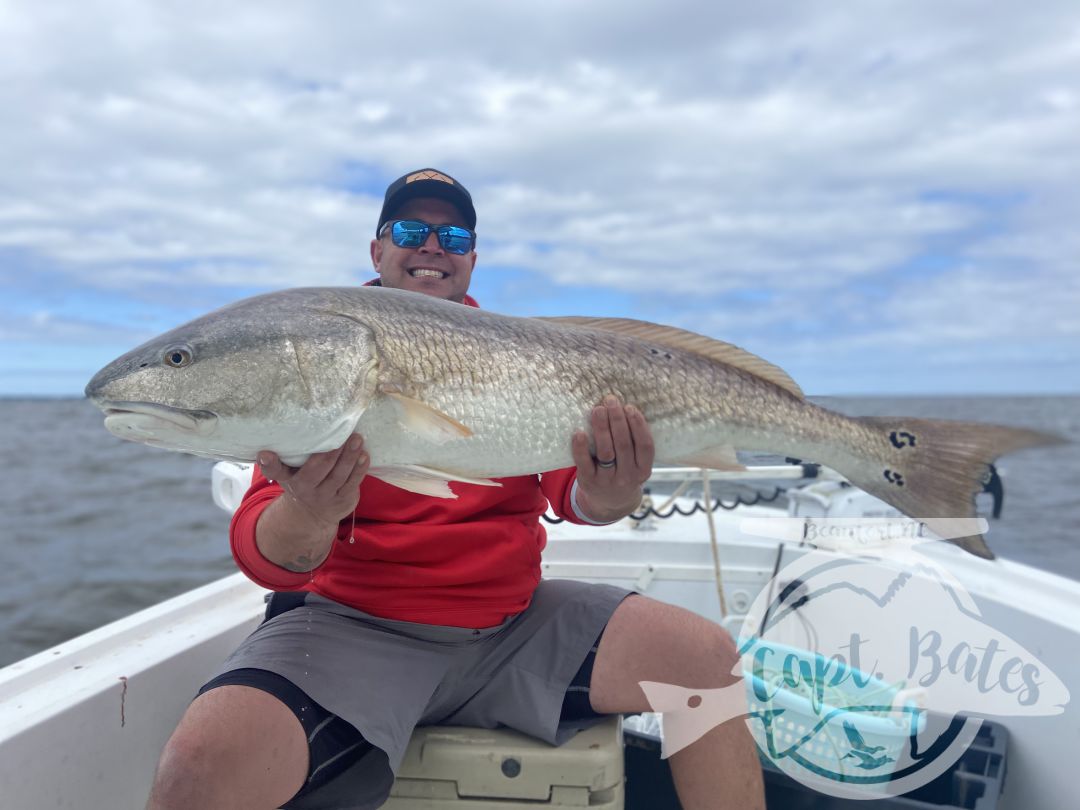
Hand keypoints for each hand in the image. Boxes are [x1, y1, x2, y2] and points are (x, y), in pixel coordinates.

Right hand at [257, 434, 369, 530]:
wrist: (312, 515)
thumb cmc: (302, 482)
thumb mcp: (288, 473)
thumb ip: (288, 456)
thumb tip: (293, 427)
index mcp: (289, 478)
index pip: (276, 471)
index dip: (268, 463)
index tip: (264, 453)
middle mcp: (305, 488)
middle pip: (316, 470)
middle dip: (330, 453)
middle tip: (342, 433)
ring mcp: (325, 496)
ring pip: (338, 476)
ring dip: (349, 457)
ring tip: (357, 439)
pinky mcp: (343, 500)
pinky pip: (352, 484)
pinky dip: (359, 469)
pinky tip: (364, 455)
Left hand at [571, 396, 654, 522]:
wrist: (610, 503)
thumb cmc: (624, 473)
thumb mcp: (637, 464)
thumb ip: (634, 443)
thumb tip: (623, 408)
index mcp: (643, 470)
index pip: (645, 446)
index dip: (639, 426)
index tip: (630, 408)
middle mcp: (628, 476)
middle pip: (624, 445)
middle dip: (617, 420)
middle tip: (611, 401)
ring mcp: (608, 480)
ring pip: (605, 452)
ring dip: (601, 428)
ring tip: (598, 410)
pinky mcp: (589, 481)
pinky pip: (584, 463)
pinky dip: (581, 447)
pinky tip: (579, 432)